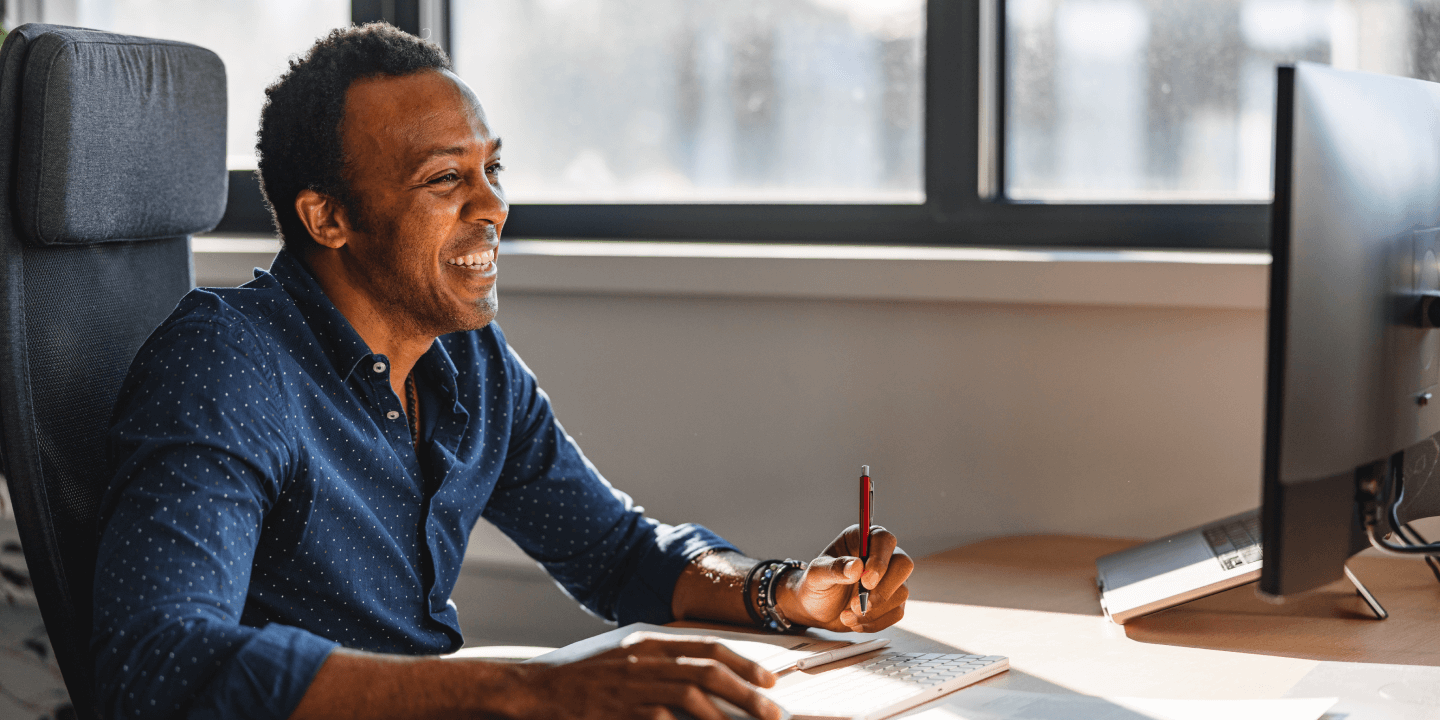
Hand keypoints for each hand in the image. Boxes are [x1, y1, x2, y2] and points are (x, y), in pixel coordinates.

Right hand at [511, 632, 782, 719]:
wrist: (534, 691)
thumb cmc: (581, 678)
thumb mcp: (622, 656)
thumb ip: (658, 662)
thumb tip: (703, 677)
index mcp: (647, 642)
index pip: (706, 647)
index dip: (743, 663)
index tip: (768, 681)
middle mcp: (644, 660)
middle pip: (708, 672)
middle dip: (748, 693)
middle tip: (773, 712)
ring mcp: (632, 688)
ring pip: (694, 698)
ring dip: (728, 717)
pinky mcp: (622, 713)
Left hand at [779, 525, 912, 632]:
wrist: (816, 609)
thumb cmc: (816, 585)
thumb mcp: (816, 575)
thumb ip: (833, 568)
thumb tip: (856, 567)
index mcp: (863, 540)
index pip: (884, 540)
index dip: (880, 560)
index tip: (866, 581)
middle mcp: (882, 556)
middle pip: (903, 564)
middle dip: (883, 589)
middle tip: (860, 604)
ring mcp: (890, 579)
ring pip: (901, 592)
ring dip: (874, 610)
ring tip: (847, 615)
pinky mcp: (893, 601)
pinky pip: (896, 612)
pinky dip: (875, 622)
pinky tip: (855, 622)